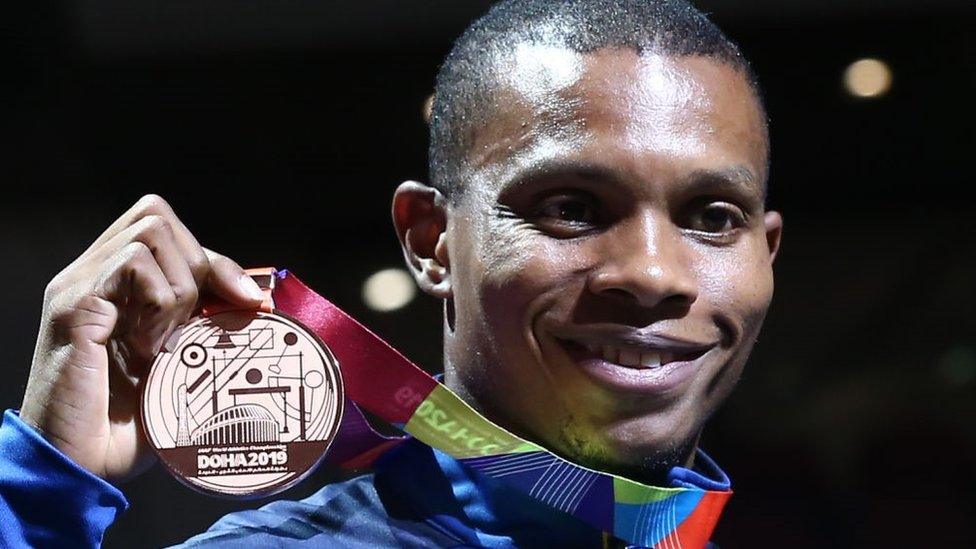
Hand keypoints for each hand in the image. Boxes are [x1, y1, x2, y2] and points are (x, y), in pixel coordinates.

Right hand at [19, 195, 265, 481]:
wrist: (76, 467)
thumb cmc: (126, 426)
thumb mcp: (179, 365)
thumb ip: (204, 326)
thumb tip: (259, 300)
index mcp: (115, 287)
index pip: (169, 234)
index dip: (218, 263)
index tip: (255, 302)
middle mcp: (92, 276)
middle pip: (157, 216)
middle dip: (200, 265)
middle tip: (198, 323)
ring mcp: (79, 287)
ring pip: (150, 232)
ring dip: (178, 285)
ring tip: (166, 339)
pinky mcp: (74, 308)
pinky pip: (130, 265)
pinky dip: (159, 300)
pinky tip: (151, 346)